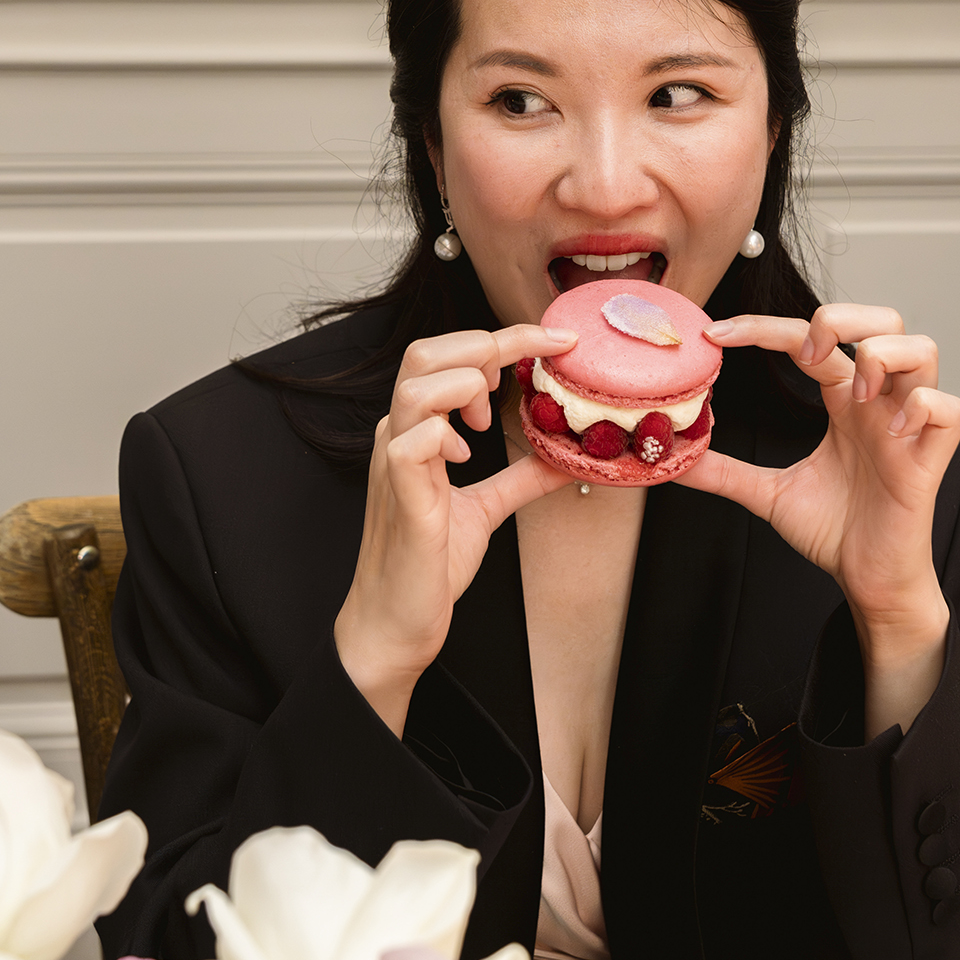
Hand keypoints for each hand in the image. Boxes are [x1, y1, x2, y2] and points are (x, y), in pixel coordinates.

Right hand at [334, 323, 575, 734]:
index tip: (559, 341)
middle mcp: (399, 434)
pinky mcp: (398, 493)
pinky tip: (463, 458)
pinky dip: (444, 436)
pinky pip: (412, 441)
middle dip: (484, 348)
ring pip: (416, 386)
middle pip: (425, 352)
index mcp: (417, 429)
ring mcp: (393, 460)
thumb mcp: (487, 508)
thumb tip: (566, 457)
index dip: (509, 338)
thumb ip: (521, 477)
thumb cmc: (429, 563)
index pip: (452, 357)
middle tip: (514, 383)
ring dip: (465, 387)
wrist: (397, 621)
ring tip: (486, 422)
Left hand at [679, 305, 959, 736]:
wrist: (867, 581)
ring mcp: (908, 427)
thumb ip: (722, 471)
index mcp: (843, 400)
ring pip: (923, 349)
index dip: (762, 328)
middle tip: (805, 352)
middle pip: (885, 320)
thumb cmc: (834, 530)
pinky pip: (949, 408)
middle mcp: (878, 403)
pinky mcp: (930, 459)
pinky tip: (890, 431)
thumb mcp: (766, 493)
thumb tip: (671, 458)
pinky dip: (920, 406)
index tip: (716, 334)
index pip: (810, 339)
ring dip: (883, 354)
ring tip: (853, 388)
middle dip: (843, 316)